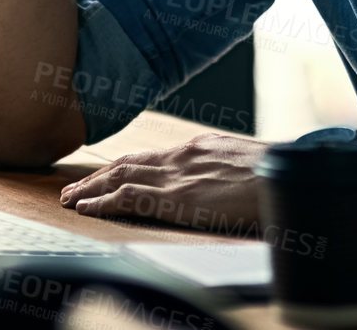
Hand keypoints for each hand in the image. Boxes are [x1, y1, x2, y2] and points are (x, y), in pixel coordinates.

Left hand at [58, 133, 265, 233]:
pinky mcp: (176, 197)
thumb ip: (224, 170)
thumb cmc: (276, 176)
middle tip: (72, 188)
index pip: (150, 156)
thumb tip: (223, 181)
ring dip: (91, 188)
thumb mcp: (245, 165)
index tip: (104, 175)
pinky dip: (103, 202)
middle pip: (128, 163)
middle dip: (97, 176)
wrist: (287, 176)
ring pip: (120, 177)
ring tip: (69, 199)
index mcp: (198, 148)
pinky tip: (86, 208)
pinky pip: (129, 198)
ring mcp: (177, 175)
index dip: (122, 167)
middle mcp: (181, 156)